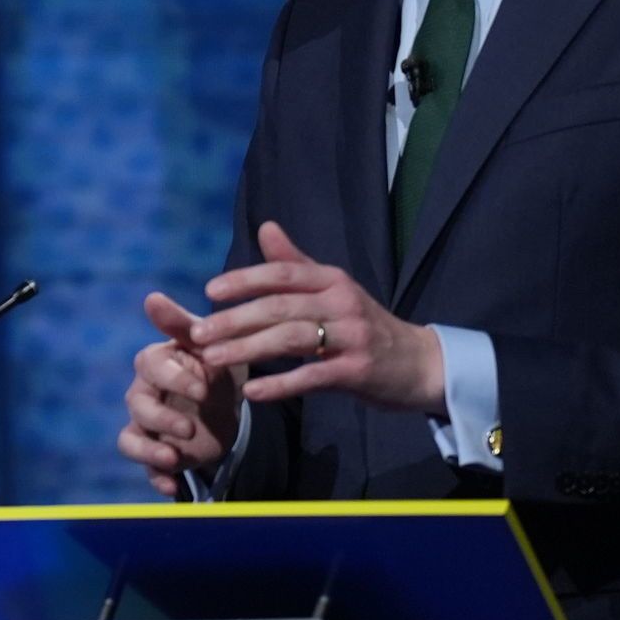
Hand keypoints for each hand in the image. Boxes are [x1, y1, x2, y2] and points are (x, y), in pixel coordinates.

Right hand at [118, 293, 240, 497]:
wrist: (232, 400)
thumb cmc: (215, 363)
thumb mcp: (207, 342)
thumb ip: (179, 323)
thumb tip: (151, 297)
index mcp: (155, 364)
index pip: (150, 367)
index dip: (173, 378)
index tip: (204, 389)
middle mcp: (144, 394)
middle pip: (137, 406)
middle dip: (161, 418)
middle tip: (189, 428)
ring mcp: (149, 427)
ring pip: (130, 439)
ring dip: (148, 450)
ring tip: (173, 459)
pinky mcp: (159, 454)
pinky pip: (146, 469)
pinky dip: (157, 479)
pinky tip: (172, 487)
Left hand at [185, 221, 444, 415]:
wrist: (420, 364)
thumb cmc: (366, 325)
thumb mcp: (335, 289)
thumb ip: (296, 263)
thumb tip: (265, 227)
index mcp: (332, 280)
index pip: (282, 274)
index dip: (245, 280)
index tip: (209, 292)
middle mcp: (342, 302)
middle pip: (280, 307)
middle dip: (235, 320)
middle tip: (198, 334)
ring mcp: (352, 337)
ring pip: (291, 339)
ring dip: (248, 349)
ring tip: (213, 359)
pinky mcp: (358, 370)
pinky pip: (312, 376)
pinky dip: (280, 385)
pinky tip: (252, 392)